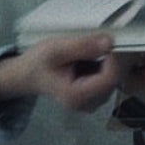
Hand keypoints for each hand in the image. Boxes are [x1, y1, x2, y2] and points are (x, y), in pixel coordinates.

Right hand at [0, 34, 121, 112]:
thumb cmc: (38, 64)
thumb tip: (108, 42)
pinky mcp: (96, 95)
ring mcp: (93, 101)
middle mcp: (87, 104)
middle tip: (98, 41)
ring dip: (107, 60)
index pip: (110, 78)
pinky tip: (89, 59)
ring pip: (115, 77)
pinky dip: (104, 64)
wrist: (29, 74)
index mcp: (76, 96)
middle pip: (115, 78)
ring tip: (87, 51)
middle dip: (111, 57)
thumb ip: (82, 46)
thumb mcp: (56, 49)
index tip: (109, 41)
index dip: (114, 58)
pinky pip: (110, 77)